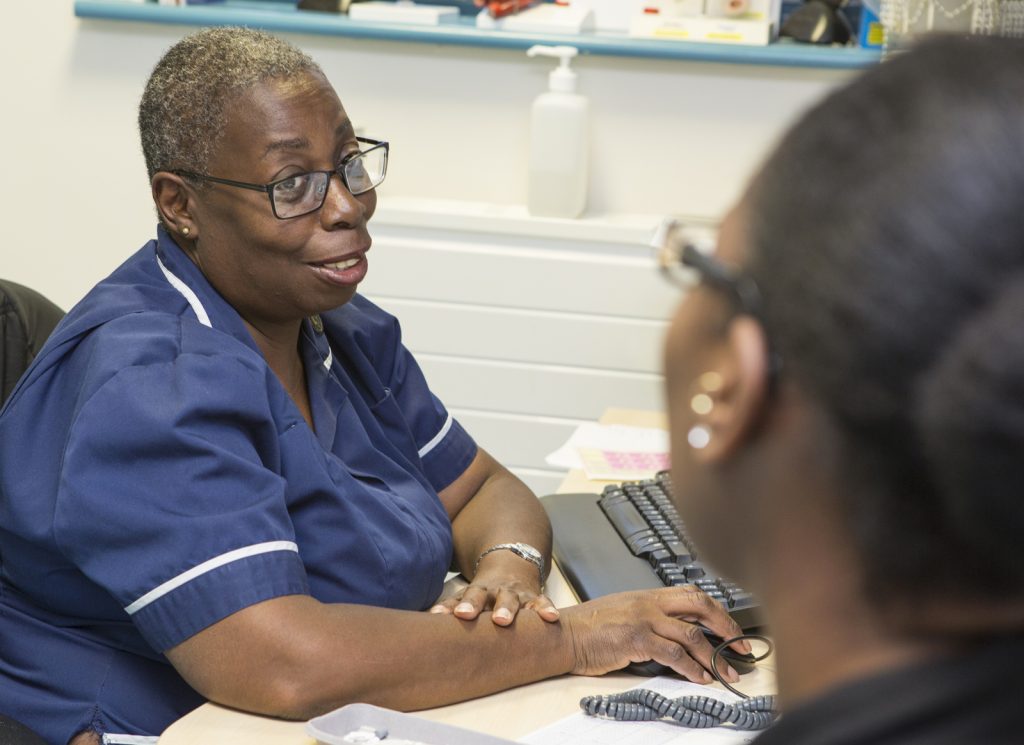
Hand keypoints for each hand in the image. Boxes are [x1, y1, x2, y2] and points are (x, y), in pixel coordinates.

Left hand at [429, 551, 559, 625]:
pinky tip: (551, 617)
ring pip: (514, 600)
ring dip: (509, 609)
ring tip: (505, 621)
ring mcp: (516, 593)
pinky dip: (546, 609)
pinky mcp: (534, 597)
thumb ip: (449, 608)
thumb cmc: (485, 592)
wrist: (512, 567)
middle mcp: (496, 590)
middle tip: (482, 618)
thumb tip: (426, 621)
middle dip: (483, 606)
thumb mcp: (468, 596)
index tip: (452, 615)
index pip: (466, 597)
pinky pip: (542, 602)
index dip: (460, 605)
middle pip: (488, 596)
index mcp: (478, 591)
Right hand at [560, 586, 751, 683]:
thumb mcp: (624, 611)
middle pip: (701, 605)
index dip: (718, 610)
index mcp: (648, 595)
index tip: (732, 628)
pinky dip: (692, 668)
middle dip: (727, 626)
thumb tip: (674, 632)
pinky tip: (701, 677)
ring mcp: (644, 619)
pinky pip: (674, 654)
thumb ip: (649, 615)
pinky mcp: (637, 639)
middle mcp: (650, 603)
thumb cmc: (590, 627)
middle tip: (743, 647)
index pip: (693, 594)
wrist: (565, 633)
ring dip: (715, 656)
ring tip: (727, 673)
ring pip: (692, 634)